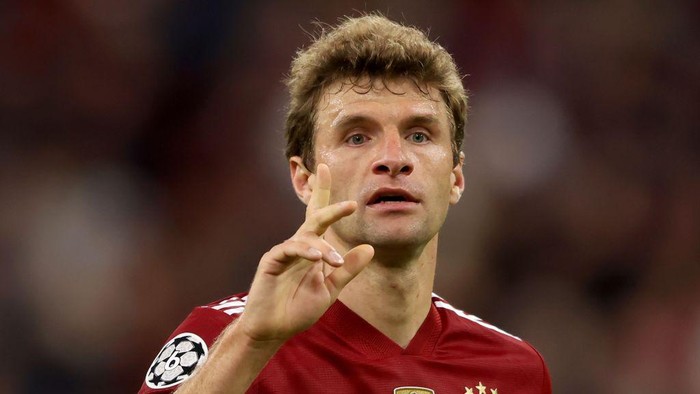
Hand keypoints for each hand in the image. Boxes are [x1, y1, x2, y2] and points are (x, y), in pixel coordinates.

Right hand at [238, 163, 373, 343]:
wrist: (274, 328)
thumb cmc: (298, 308)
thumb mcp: (330, 289)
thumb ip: (347, 269)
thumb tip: (369, 248)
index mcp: (313, 249)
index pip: (320, 217)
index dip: (325, 194)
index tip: (325, 168)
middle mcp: (300, 245)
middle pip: (315, 218)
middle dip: (331, 208)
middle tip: (350, 205)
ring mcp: (285, 251)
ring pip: (307, 237)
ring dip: (324, 248)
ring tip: (335, 262)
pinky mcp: (272, 260)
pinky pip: (290, 249)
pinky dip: (305, 252)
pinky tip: (316, 259)